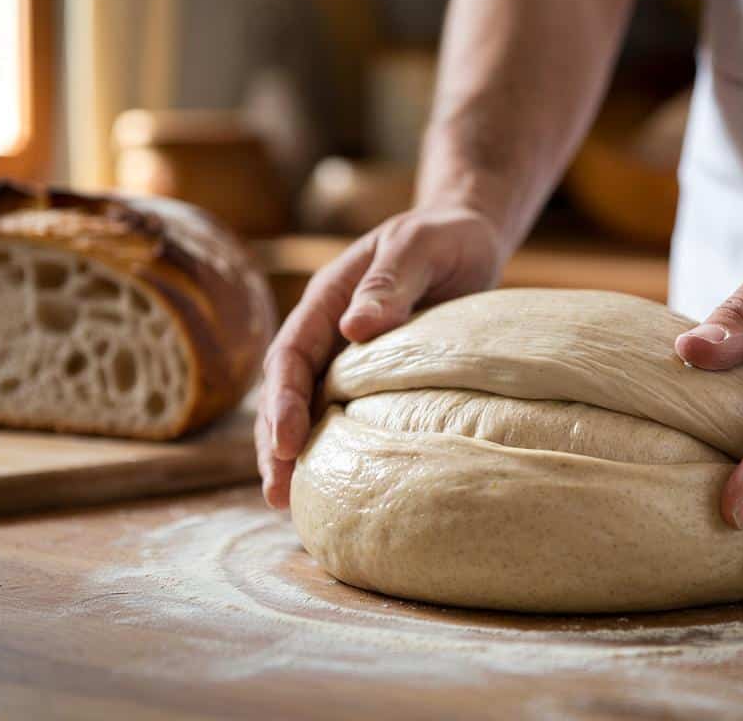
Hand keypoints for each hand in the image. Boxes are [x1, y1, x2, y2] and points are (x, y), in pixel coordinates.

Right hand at [256, 207, 505, 507]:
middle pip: (286, 392)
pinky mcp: (374, 380)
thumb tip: (354, 329)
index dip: (282, 400)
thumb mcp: (419, 246)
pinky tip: (337, 489)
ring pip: (308, 411)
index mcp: (327, 301)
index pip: (291, 354)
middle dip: (275, 443)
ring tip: (289, 504)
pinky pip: (345, 416)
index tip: (286, 442)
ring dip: (296, 455)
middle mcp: (328, 334)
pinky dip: (334, 450)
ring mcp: (347, 359)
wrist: (468, 238)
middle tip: (277, 493)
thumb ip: (390, 281)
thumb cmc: (444, 237)